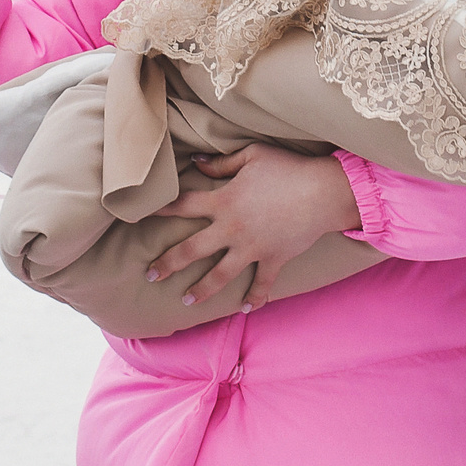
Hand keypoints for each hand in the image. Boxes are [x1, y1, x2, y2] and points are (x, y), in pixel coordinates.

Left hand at [146, 144, 362, 312]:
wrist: (323, 192)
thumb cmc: (288, 168)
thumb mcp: (253, 155)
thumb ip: (222, 163)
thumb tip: (197, 163)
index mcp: (223, 201)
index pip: (184, 205)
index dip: (161, 209)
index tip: (142, 216)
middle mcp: (232, 229)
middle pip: (191, 250)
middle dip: (168, 264)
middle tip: (150, 275)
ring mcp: (252, 248)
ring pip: (219, 275)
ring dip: (202, 289)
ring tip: (186, 300)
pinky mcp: (273, 259)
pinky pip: (261, 284)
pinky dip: (254, 298)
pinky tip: (245, 309)